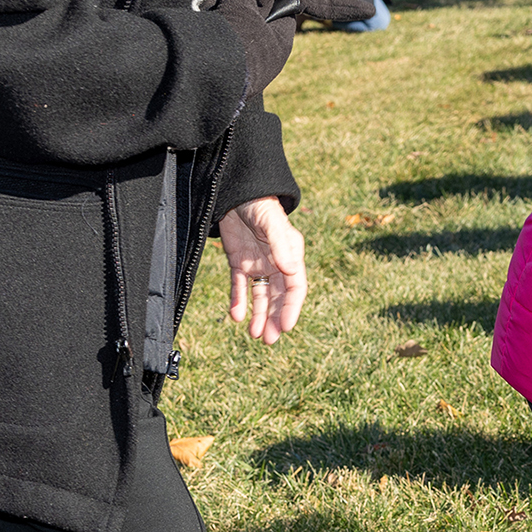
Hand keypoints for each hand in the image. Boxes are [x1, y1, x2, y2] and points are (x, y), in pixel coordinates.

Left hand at [218, 197, 305, 342]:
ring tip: (255, 335)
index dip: (291, 308)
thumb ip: (281, 245)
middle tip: (269, 340)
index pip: (295, 287)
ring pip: (260, 296)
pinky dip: (238, 301)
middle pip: (278, 297)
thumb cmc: (259, 204)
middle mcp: (276, 263)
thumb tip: (291, 270)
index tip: (286, 326)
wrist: (236, 192)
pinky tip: (236, 317)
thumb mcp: (271, 222)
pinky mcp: (238, 262)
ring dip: (259, 315)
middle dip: (275, 318)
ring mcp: (257, 264)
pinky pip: (239, 287)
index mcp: (290, 255)